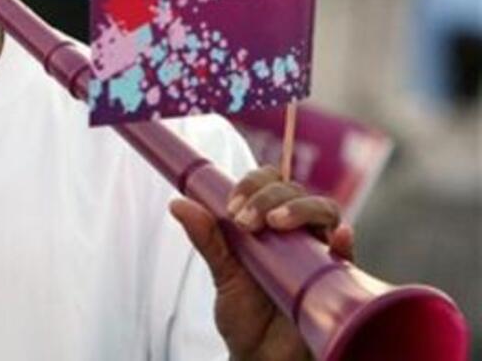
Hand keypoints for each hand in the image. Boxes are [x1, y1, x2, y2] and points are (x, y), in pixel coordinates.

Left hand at [169, 166, 354, 360]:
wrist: (263, 359)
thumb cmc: (246, 317)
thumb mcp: (223, 276)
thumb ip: (207, 240)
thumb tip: (178, 204)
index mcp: (268, 225)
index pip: (270, 183)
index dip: (253, 184)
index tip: (233, 206)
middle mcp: (297, 233)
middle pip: (295, 191)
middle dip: (269, 197)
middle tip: (245, 220)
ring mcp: (319, 253)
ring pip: (325, 210)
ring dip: (301, 209)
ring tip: (276, 223)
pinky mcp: (337, 280)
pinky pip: (349, 256)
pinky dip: (345, 242)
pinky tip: (337, 238)